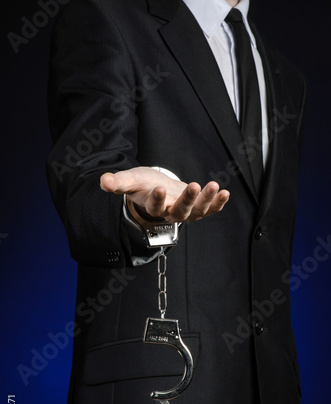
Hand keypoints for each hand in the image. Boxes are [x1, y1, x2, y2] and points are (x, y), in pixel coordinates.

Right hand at [100, 166, 229, 222]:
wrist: (158, 188)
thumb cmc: (143, 184)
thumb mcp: (130, 180)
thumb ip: (118, 182)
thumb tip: (103, 182)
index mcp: (153, 206)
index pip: (154, 206)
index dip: (156, 199)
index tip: (158, 188)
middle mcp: (170, 212)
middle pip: (180, 211)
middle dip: (188, 200)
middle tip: (194, 185)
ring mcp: (186, 211)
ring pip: (197, 211)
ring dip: (207, 200)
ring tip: (214, 185)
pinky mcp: (197, 208)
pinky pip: (209, 209)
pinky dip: (217, 203)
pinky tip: (225, 193)